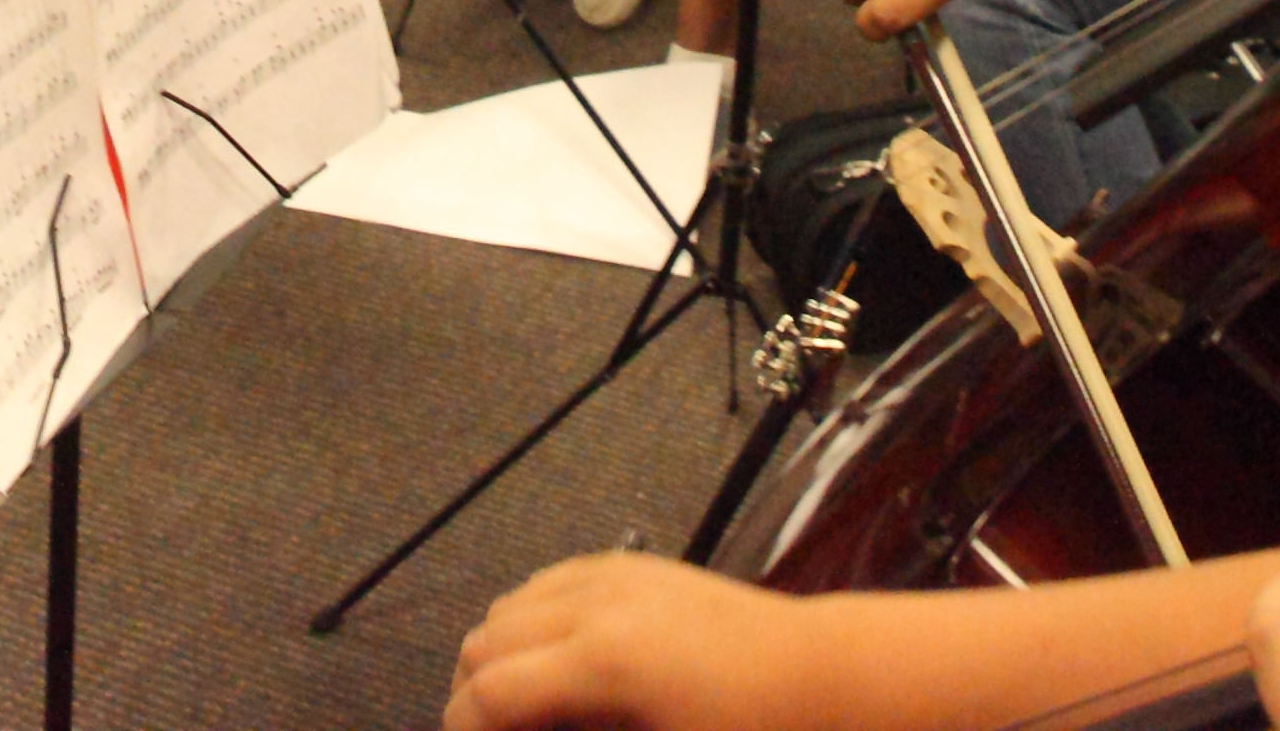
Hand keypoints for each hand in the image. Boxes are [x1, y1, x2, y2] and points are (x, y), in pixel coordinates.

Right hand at [444, 552, 827, 730]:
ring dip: (500, 653)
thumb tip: (521, 727)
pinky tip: (555, 657)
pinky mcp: (633, 564)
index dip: (462, 726)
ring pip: (510, 605)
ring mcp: (613, 575)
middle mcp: (594, 605)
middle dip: (473, 693)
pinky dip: (532, 619)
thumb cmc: (748, 730)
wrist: (818, 675)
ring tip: (521, 702)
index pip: (487, 690)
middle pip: (485, 640)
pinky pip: (550, 581)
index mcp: (600, 662)